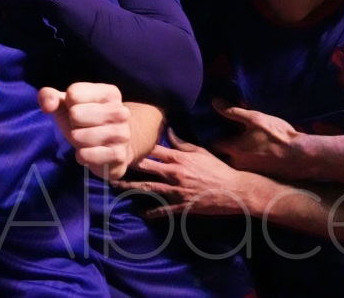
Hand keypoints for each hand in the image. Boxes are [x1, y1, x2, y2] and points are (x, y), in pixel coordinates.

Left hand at [39, 83, 133, 179]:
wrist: (116, 145)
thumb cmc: (87, 119)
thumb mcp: (67, 104)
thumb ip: (50, 97)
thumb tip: (47, 105)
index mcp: (110, 93)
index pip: (73, 94)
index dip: (68, 105)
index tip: (79, 109)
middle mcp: (121, 112)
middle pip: (75, 114)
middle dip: (72, 123)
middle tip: (82, 127)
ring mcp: (122, 134)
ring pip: (77, 136)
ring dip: (76, 140)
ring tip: (86, 139)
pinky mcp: (118, 156)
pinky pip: (84, 155)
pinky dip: (81, 155)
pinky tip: (91, 152)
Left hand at [115, 130, 264, 217]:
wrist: (234, 190)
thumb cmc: (217, 169)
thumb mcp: (200, 151)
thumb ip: (181, 143)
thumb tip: (168, 130)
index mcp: (178, 158)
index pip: (151, 150)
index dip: (135, 147)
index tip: (120, 143)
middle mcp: (173, 173)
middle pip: (144, 168)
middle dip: (125, 166)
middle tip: (108, 163)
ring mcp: (176, 191)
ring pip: (148, 188)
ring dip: (129, 187)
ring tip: (113, 186)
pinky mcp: (182, 206)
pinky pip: (163, 210)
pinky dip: (151, 212)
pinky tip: (139, 213)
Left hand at [209, 100, 307, 179]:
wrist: (302, 157)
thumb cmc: (277, 136)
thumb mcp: (255, 119)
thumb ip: (233, 111)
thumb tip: (214, 101)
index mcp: (233, 149)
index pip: (212, 146)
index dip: (211, 137)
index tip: (211, 131)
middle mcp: (237, 164)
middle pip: (220, 158)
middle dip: (220, 150)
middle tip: (223, 139)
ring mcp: (248, 173)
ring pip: (233, 165)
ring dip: (233, 157)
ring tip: (239, 146)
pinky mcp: (259, 177)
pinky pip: (245, 170)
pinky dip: (245, 162)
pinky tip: (252, 154)